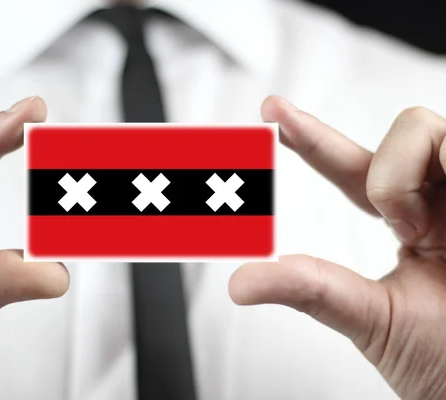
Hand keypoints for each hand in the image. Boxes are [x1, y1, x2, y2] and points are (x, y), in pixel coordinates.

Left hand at [230, 96, 445, 399]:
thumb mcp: (373, 319)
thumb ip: (312, 290)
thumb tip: (239, 283)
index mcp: (413, 223)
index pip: (355, 169)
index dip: (312, 138)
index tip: (270, 110)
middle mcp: (445, 201)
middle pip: (406, 132)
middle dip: (385, 173)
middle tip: (403, 229)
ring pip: (426, 128)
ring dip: (405, 179)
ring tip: (425, 233)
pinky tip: (445, 228)